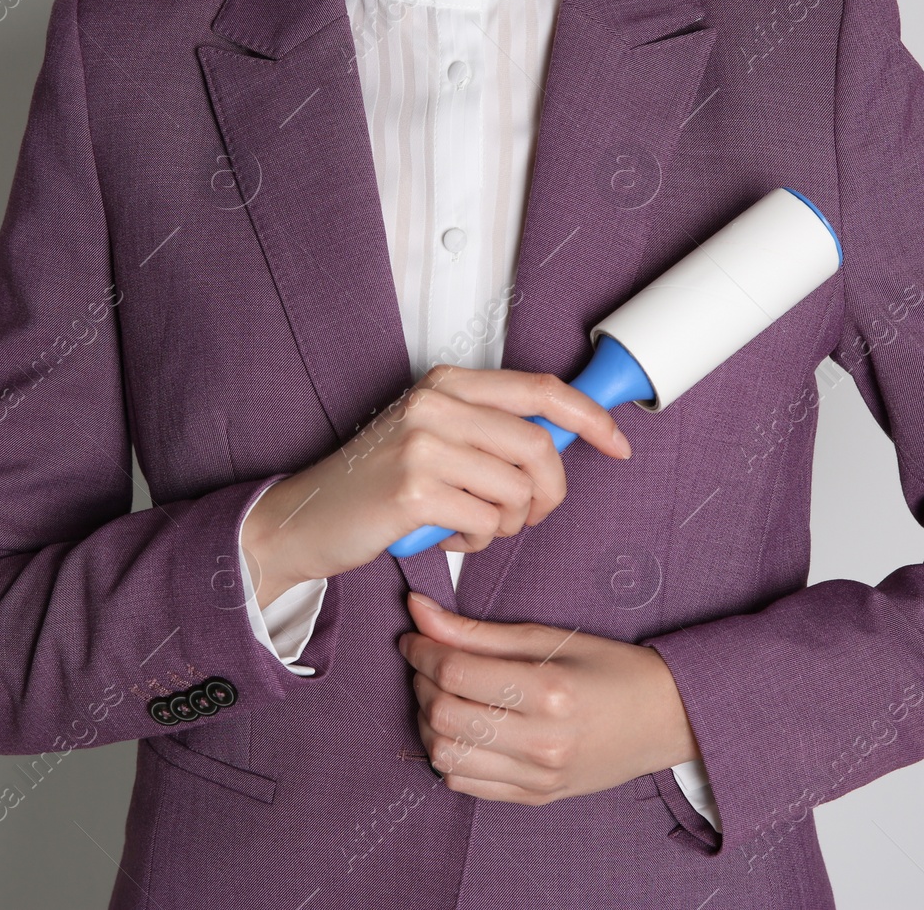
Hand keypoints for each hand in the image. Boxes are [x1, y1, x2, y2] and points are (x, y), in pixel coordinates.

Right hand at [242, 366, 631, 605]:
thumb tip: (570, 437)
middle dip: (550, 493)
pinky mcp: (415, 492)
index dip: (591, 419)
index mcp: (447, 383)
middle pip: (539, 448)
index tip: (617, 444)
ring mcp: (423, 445)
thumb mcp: (435, 436)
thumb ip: (494, 430)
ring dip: (507, 523)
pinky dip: (477, 541)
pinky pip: (486, 523)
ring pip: (516, 492)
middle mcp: (435, 404)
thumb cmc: (378, 482)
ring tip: (471, 523)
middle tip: (532, 514)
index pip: (542, 391)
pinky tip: (446, 534)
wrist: (306, 519)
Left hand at [397, 592, 698, 804]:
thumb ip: (477, 631)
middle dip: (421, 682)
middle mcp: (542, 741)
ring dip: (428, 721)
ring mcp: (538, 777)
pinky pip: (464, 784)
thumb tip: (418, 612)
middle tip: (426, 661)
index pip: (457, 672)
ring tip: (441, 694)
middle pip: (444, 715)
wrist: (664, 719)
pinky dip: (448, 755)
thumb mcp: (547, 637)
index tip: (413, 635)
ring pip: (446, 756)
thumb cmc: (609, 668)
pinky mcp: (534, 798)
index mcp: (549, 691)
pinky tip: (461, 727)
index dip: (422, 650)